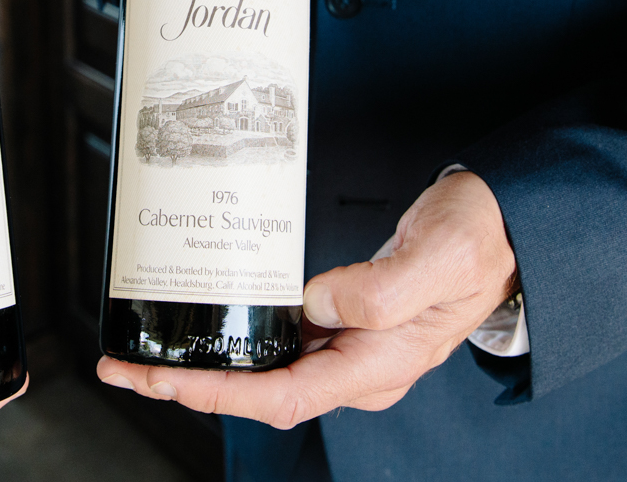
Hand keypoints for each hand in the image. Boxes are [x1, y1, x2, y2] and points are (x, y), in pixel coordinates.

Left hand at [95, 171, 516, 426]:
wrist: (502, 228)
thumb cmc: (478, 242)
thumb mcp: (441, 257)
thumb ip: (383, 288)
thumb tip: (317, 303)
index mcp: (379, 365)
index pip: (283, 397)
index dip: (218, 395)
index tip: (163, 380)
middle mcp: (358, 368)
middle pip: (258, 394)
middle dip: (187, 386)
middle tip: (124, 368)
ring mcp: (348, 350)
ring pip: (260, 372)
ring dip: (200, 367)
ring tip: (142, 353)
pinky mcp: (341, 325)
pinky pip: (274, 344)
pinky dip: (230, 338)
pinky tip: (201, 322)